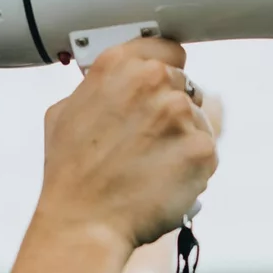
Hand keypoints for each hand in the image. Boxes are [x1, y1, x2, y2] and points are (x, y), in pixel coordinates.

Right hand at [1, 38, 218, 272]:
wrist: (84, 224)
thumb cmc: (71, 175)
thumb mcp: (65, 112)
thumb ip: (97, 86)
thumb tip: (116, 82)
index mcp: (118, 65)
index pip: (167, 48)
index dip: (164, 69)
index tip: (161, 85)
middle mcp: (152, 81)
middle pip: (184, 85)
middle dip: (170, 110)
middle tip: (146, 140)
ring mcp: (180, 113)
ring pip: (198, 118)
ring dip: (182, 138)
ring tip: (151, 165)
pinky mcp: (202, 147)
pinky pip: (207, 149)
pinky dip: (192, 166)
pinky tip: (163, 179)